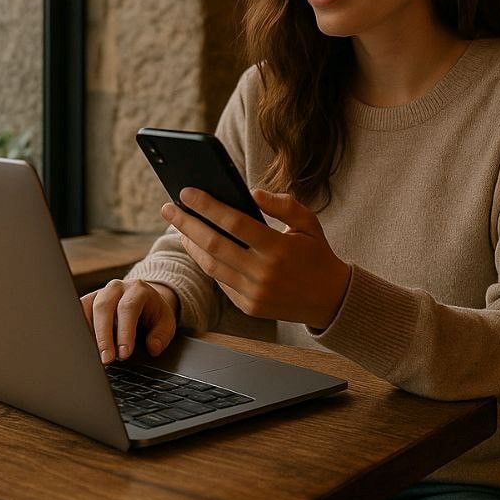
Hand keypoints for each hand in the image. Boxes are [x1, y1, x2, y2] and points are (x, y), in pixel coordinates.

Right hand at [79, 279, 178, 363]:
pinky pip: (78, 313)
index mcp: (137, 289)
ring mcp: (99, 293)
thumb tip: (152, 347)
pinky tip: (83, 346)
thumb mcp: (166, 322)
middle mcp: (116, 288)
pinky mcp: (88, 301)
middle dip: (104, 336)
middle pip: (104, 307)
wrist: (143, 298)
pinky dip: (79, 330)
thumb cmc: (153, 312)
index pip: (128, 308)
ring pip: (87, 308)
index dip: (125, 332)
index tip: (124, 354)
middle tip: (106, 359)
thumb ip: (162, 335)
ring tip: (92, 356)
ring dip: (87, 333)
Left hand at [161, 188, 351, 329]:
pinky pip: (220, 281)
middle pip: (214, 244)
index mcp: (279, 248)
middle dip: (186, 223)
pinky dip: (206, 262)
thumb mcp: (308, 222)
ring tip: (179, 226)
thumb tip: (252, 192)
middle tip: (168, 207)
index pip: (234, 223)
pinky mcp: (249, 307)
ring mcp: (254, 293)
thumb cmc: (317, 254)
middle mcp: (263, 273)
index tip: (186, 193)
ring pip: (211, 265)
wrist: (331, 300)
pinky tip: (198, 246)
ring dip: (191, 244)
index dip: (207, 206)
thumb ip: (283, 204)